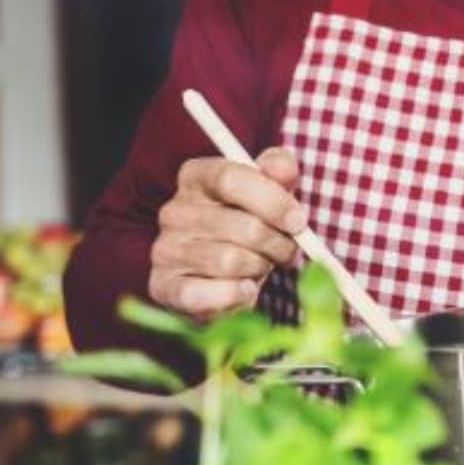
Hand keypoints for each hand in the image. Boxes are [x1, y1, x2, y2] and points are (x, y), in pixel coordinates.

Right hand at [149, 146, 305, 318]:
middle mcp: (173, 211)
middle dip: (276, 242)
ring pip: (229, 261)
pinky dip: (234, 295)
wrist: (226, 272)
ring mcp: (165, 250)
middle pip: (241, 225)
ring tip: (262, 266)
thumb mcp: (268, 188)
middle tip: (286, 250)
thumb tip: (283, 169)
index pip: (230, 178)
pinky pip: (204, 294)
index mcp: (195, 177)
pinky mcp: (165, 287)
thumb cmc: (251, 222)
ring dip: (259, 268)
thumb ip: (279, 168)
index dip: (272, 200)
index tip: (298, 220)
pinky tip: (245, 289)